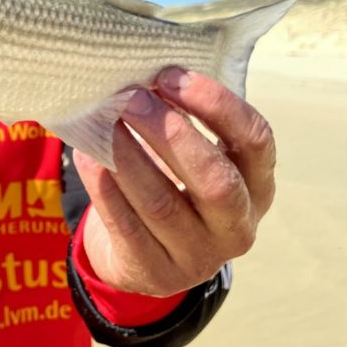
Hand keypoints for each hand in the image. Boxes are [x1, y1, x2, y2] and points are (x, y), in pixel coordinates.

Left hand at [74, 67, 275, 296]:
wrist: (146, 256)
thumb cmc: (175, 185)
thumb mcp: (196, 157)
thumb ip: (183, 120)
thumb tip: (140, 74)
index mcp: (258, 186)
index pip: (255, 140)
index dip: (217, 105)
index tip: (171, 76)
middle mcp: (237, 226)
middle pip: (214, 180)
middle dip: (170, 133)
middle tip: (131, 98)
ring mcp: (198, 256)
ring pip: (162, 204)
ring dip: (128, 156)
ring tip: (102, 120)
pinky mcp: (155, 272)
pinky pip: (126, 226)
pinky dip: (104, 187)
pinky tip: (88, 155)